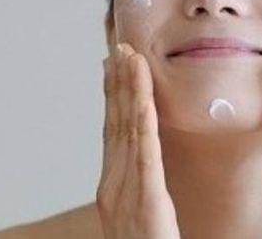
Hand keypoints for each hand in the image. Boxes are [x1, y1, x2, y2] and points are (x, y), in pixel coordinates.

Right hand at [96, 43, 180, 238]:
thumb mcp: (141, 214)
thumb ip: (142, 186)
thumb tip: (147, 159)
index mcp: (115, 187)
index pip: (115, 130)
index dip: (115, 95)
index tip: (116, 63)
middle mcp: (114, 185)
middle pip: (116, 123)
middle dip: (117, 83)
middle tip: (119, 46)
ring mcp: (126, 195)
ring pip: (127, 132)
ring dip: (127, 91)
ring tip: (128, 56)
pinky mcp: (147, 206)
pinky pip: (145, 158)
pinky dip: (142, 124)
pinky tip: (143, 98)